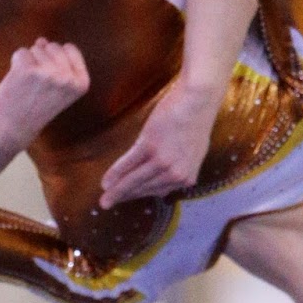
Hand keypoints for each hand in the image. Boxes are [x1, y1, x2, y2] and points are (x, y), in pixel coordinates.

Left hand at [0, 39, 89, 153]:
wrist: (16, 128)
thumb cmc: (37, 106)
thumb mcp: (59, 87)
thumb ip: (57, 62)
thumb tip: (42, 40)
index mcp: (81, 83)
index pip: (70, 49)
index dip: (56, 59)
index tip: (51, 80)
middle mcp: (67, 78)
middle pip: (52, 46)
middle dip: (42, 59)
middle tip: (38, 85)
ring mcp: (47, 73)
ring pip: (36, 48)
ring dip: (29, 63)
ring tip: (28, 85)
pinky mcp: (27, 70)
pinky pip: (21, 52)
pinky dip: (16, 63)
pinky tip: (17, 81)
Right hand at [99, 82, 219, 207]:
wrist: (198, 99)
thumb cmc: (198, 118)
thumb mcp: (194, 151)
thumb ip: (182, 166)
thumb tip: (169, 176)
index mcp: (187, 177)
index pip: (158, 191)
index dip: (139, 194)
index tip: (127, 197)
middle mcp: (175, 175)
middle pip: (144, 189)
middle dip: (124, 197)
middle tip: (108, 203)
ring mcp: (162, 161)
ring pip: (134, 180)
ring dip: (116, 190)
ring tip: (104, 198)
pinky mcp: (150, 146)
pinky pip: (128, 163)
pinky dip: (115, 173)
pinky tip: (106, 180)